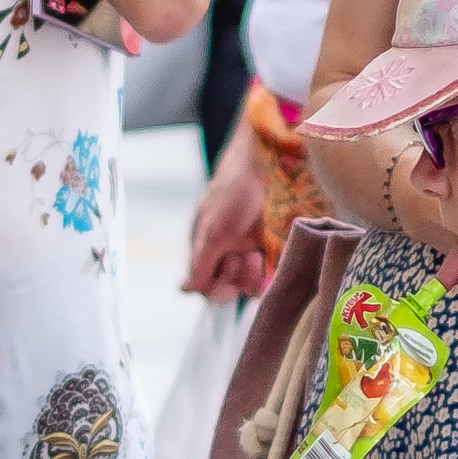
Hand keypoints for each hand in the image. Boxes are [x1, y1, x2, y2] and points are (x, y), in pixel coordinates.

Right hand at [183, 136, 272, 299]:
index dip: (217, 293)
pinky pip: (273, 271)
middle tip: (246, 258)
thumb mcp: (213, 231)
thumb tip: (184, 290)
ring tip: (257, 252)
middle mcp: (227, 253)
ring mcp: (250, 250)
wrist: (264, 165)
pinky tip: (271, 256)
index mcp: (206, 250)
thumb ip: (200, 263)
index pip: (207, 286)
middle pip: (232, 287)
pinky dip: (273, 270)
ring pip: (253, 282)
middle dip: (239, 279)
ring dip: (256, 274)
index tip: (230, 290)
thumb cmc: (231, 193)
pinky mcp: (273, 246)